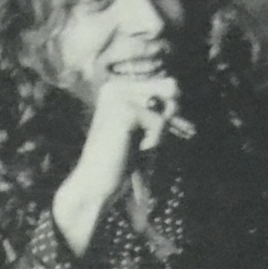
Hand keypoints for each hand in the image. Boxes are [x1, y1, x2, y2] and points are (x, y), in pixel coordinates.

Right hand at [51, 71, 185, 254]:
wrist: (93, 184)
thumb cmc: (121, 159)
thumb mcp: (147, 128)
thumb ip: (163, 103)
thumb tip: (174, 84)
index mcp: (116, 86)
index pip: (165, 86)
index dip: (165, 115)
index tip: (141, 134)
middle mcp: (114, 86)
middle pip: (168, 93)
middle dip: (162, 123)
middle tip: (136, 142)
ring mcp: (117, 97)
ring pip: (166, 107)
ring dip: (156, 134)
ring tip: (131, 146)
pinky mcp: (124, 111)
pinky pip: (160, 123)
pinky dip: (152, 142)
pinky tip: (129, 150)